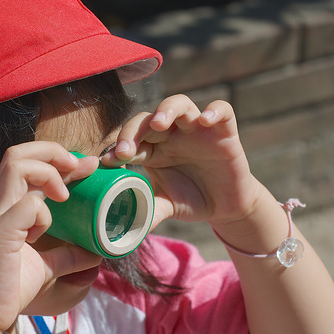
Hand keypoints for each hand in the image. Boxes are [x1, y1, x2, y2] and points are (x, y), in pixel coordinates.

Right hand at [0, 141, 100, 333]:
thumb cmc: (4, 289)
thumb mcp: (44, 267)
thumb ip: (66, 255)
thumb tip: (93, 252)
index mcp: (5, 207)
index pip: (25, 163)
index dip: (56, 158)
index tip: (85, 166)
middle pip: (17, 153)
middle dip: (53, 152)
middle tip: (78, 167)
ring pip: (16, 165)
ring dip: (47, 172)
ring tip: (64, 195)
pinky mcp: (0, 233)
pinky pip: (27, 205)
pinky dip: (43, 213)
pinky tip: (42, 233)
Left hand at [101, 95, 261, 227]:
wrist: (225, 206)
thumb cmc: (191, 200)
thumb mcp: (166, 206)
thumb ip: (147, 212)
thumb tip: (124, 230)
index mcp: (152, 150)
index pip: (131, 139)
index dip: (118, 147)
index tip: (107, 162)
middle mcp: (171, 134)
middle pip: (147, 119)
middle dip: (133, 131)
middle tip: (125, 150)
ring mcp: (196, 129)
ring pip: (180, 104)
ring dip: (166, 110)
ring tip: (158, 123)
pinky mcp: (223, 131)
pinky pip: (222, 110)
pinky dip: (214, 110)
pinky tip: (205, 120)